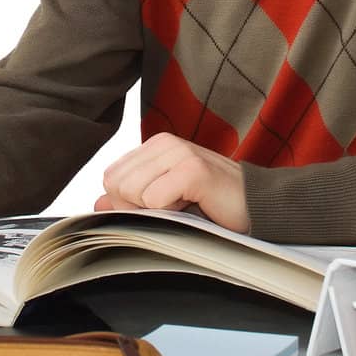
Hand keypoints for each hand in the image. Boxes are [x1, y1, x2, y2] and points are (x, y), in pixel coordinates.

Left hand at [93, 132, 247, 232]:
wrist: (257, 205)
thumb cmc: (213, 203)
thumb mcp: (165, 199)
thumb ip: (131, 199)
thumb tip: (98, 202)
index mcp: (155, 146)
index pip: (111, 177)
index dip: (127, 202)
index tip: (159, 205)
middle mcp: (164, 143)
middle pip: (117, 186)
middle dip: (138, 207)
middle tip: (173, 207)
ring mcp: (179, 153)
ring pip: (132, 192)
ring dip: (157, 210)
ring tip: (186, 204)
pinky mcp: (193, 169)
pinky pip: (154, 200)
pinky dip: (171, 212)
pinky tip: (194, 204)